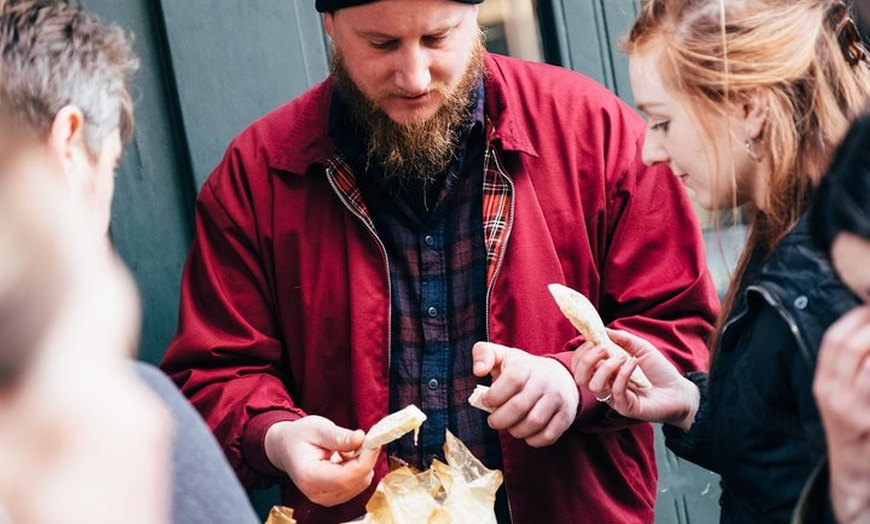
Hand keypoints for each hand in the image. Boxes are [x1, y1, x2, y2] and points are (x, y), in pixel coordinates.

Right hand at [264, 416, 377, 506]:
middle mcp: (318, 493)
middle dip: (366, 458)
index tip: (374, 440)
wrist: (287, 448)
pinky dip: (358, 468)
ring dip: (362, 462)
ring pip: (361, 482)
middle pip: (357, 480)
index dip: (366, 459)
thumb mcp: (318, 428)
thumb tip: (361, 438)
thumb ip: (339, 436)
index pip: (346, 476)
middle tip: (359, 438)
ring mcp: (327, 498)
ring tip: (344, 448)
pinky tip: (345, 457)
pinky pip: (358, 483)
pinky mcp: (336, 496)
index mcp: (310, 477)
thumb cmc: (300, 437)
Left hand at [472, 342, 578, 446]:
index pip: (512, 380)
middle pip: (519, 406)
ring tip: (509, 426)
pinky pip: (548, 436)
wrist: (560, 375)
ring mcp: (557, 399)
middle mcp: (544, 381)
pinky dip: (532, 440)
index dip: (495, 396)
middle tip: (493, 420)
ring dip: (515, 431)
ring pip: (533, 423)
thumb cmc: (522, 369)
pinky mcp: (566, 416)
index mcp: (526, 366)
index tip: (487, 401)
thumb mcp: (502, 355)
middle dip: (499, 419)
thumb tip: (478, 371)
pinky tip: (525, 432)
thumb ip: (483, 354)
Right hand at [572, 329, 698, 430]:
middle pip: (580, 377)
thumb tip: (601, 329)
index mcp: (605, 372)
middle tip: (603, 348)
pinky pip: (615, 390)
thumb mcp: (640, 347)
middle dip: (587, 359)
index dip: (582, 351)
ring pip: (593, 385)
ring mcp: (613, 398)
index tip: (594, 339)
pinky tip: (634, 364)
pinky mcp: (624, 407)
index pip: (580, 365)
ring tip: (623, 357)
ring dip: (606, 367)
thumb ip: (621, 338)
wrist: (679, 391)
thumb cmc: (660, 370)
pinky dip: (623, 373)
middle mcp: (605, 385)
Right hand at [813, 305, 869, 523]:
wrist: (857, 475)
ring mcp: (854, 410)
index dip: (856, 318)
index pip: (833, 340)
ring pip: (868, 364)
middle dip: (869, 325)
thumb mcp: (841, 398)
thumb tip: (863, 333)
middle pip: (850, 346)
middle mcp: (834, 395)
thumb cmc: (855, 432)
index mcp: (824, 384)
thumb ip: (849, 368)